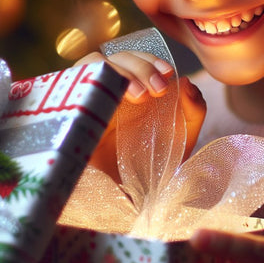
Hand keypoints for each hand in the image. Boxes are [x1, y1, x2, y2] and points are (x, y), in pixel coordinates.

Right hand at [77, 50, 205, 175]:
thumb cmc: (154, 171)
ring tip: (141, 94)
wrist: (134, 204)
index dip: (147, 59)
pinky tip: (111, 95)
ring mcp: (88, 104)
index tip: (167, 73)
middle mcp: (107, 94)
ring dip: (117, 68)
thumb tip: (187, 82)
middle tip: (159, 89)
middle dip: (139, 65)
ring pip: (91, 64)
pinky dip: (89, 80)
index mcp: (130, 95)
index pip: (130, 60)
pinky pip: (70, 87)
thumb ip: (193, 111)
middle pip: (112, 58)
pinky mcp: (70, 119)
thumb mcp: (182, 139)